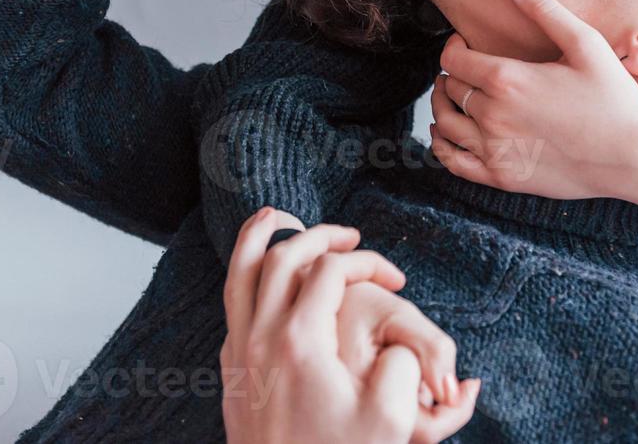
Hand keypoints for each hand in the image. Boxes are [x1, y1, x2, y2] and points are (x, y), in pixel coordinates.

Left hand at [221, 207, 479, 443]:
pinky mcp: (231, 375)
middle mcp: (261, 339)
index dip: (368, 264)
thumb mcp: (390, 420)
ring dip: (257, 239)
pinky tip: (260, 279)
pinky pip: (231, 307)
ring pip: (240, 276)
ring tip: (274, 216)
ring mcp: (240, 355)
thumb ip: (405, 365)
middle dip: (319, 235)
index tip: (395, 281)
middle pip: (281, 258)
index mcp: (300, 341)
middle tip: (349, 236)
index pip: (331, 270)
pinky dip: (245, 277)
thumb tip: (400, 344)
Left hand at [429, 0, 637, 211]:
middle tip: (464, 68)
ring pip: (444, 123)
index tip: (463, 44)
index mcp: (507, 80)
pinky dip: (440, 145)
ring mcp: (494, 150)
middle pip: (450, 88)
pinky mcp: (501, 177)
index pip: (453, 60)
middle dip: (452, 74)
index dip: (453, 47)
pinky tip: (446, 134)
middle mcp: (493, 115)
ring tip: (451, 94)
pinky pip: (452, 161)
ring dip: (441, 104)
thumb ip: (545, 9)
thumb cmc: (614, 98)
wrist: (633, 157)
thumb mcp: (586, 44)